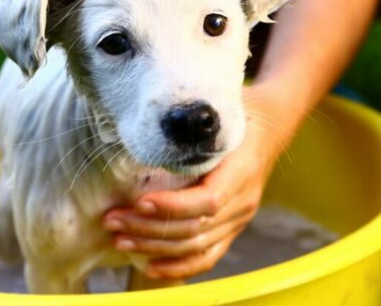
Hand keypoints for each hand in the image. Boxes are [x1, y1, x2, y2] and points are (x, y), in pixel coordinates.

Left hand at [103, 86, 295, 279]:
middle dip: (148, 228)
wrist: (268, 132)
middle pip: (195, 228)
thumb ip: (191, 129)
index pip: (208, 200)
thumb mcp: (218, 114)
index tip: (139, 202)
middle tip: (112, 220)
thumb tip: (148, 128)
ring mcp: (239, 220)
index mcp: (242, 170)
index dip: (172, 206)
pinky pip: (206, 257)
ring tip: (118, 238)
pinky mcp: (231, 230)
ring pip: (195, 246)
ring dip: (153, 246)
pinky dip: (178, 267)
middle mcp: (243, 201)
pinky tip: (149, 267)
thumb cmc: (236, 117)